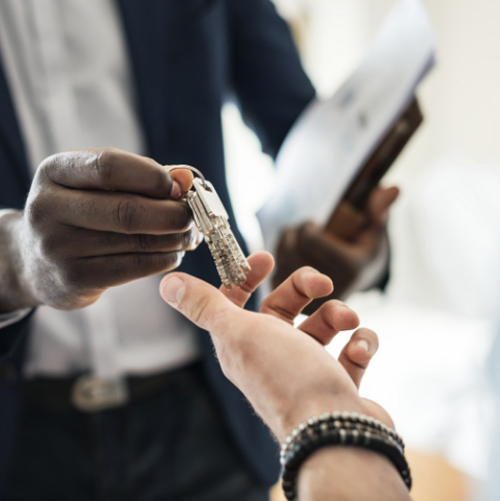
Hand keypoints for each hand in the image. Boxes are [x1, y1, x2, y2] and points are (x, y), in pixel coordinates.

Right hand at [0, 149, 200, 311]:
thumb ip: (141, 177)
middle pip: (127, 210)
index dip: (153, 177)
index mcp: (55, 172)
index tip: (180, 187)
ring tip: (189, 235)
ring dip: (174, 239)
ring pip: (135, 241)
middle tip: (192, 217)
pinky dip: (163, 259)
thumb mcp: (97, 186)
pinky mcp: (74, 279)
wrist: (35, 260)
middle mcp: (48, 208)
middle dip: (172, 214)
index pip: (110, 166)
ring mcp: (58, 247)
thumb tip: (186, 178)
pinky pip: (133, 267)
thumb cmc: (79, 213)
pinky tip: (174, 254)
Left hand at [160, 252, 391, 441]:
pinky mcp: (337, 383)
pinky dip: (361, 343)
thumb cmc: (286, 378)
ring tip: (348, 321)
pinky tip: (360, 349)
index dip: (246, 276)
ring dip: (338, 314)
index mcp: (243, 343)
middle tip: (323, 284)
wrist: (334, 433)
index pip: (237, 301)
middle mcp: (272, 355)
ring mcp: (306, 370)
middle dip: (305, 287)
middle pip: (284, 307)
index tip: (266, 259)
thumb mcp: (238, 333)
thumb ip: (205, 306)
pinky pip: (351, 351)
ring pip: (322, 325)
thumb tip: (167, 283)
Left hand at [274, 186, 398, 305]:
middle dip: (295, 233)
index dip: (307, 226)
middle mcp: (330, 287)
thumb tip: (393, 188)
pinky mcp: (297, 306)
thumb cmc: (364, 249)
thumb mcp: (374, 230)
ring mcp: (312, 298)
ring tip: (297, 240)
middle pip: (293, 248)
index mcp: (350, 268)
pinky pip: (276, 273)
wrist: (355, 282)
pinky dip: (280, 260)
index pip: (310, 238)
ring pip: (281, 259)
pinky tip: (291, 256)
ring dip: (285, 243)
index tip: (313, 223)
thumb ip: (379, 209)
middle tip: (303, 230)